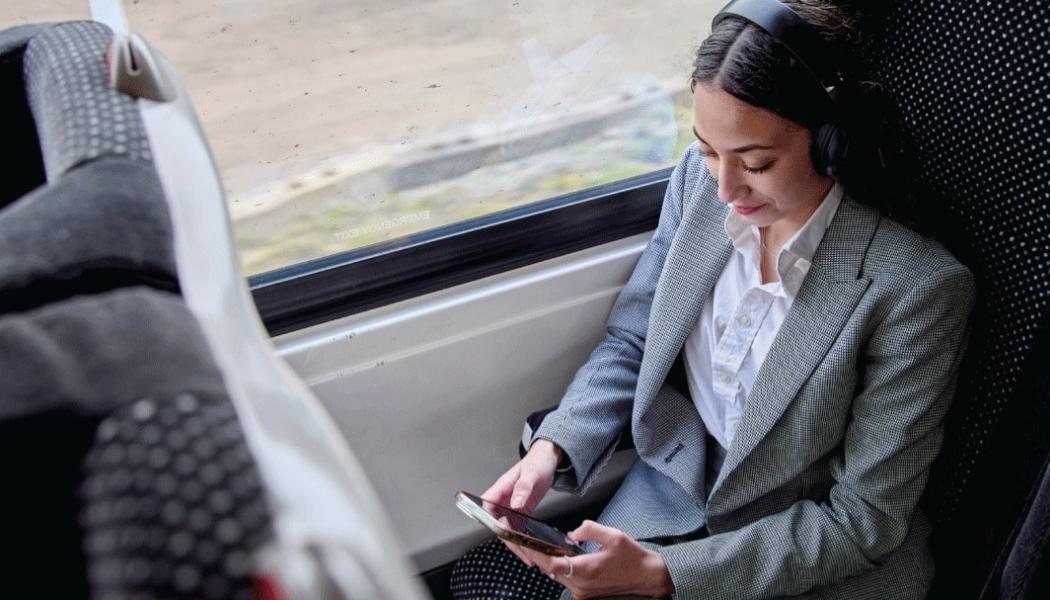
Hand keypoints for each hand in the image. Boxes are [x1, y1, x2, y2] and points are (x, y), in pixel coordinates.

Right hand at [482, 438, 562, 565]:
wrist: (548, 460)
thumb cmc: (537, 461)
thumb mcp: (532, 473)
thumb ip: (523, 488)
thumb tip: (515, 503)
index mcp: (501, 488)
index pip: (486, 506)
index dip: (490, 519)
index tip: (500, 529)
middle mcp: (503, 500)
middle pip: (497, 523)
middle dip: (508, 539)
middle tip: (520, 550)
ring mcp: (512, 507)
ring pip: (508, 529)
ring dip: (517, 543)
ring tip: (528, 556)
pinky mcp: (521, 512)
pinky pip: (519, 529)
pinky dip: (524, 539)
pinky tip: (532, 549)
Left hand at [515, 520, 674, 598]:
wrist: (645, 576)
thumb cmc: (631, 557)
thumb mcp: (613, 535)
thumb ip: (589, 529)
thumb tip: (572, 532)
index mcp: (587, 570)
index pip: (552, 564)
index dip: (536, 553)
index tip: (525, 541)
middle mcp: (581, 585)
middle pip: (549, 570)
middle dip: (538, 555)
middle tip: (525, 539)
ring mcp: (582, 592)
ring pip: (555, 576)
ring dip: (547, 562)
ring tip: (540, 545)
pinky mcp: (584, 594)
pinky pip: (564, 580)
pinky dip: (558, 568)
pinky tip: (558, 556)